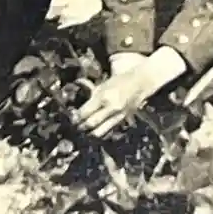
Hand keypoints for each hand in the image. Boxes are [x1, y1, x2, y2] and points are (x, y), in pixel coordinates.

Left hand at [73, 47, 187, 138]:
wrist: (141, 82)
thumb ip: (92, 96)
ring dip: (91, 133)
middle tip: (76, 127)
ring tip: (85, 132)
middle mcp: (111, 107)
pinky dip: (102, 131)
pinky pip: (110, 129)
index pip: (85, 112)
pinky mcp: (124, 119)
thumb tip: (81, 107)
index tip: (72, 119)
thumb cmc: (120, 80)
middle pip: (91, 123)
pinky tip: (97, 131)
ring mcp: (118, 115)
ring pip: (101, 131)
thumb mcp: (103, 85)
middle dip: (81, 127)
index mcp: (103, 96)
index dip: (76, 117)